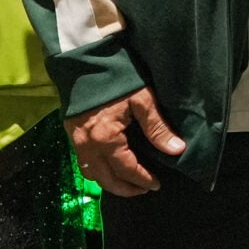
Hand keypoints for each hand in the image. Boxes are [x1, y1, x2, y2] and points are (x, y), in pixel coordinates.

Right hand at [66, 86, 187, 196]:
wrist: (84, 59)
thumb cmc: (117, 78)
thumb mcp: (142, 100)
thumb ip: (158, 127)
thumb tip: (176, 149)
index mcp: (105, 139)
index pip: (126, 169)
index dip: (142, 179)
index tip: (156, 185)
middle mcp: (87, 145)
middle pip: (104, 179)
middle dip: (124, 188)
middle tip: (143, 189)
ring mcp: (76, 140)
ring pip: (91, 172)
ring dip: (108, 180)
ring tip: (128, 180)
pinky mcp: (71, 132)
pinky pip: (83, 160)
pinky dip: (98, 168)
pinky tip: (110, 164)